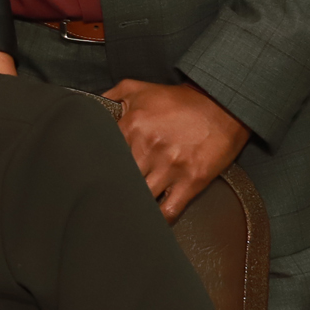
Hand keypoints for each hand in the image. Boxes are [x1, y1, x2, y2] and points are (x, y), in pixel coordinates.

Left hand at [101, 79, 249, 221]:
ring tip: (126, 210)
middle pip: (120, 179)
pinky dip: (158, 220)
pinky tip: (150, 220)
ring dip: (133, 204)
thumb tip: (88, 109)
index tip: (94, 176)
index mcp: (133, 125)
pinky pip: (168, 211)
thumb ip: (109, 97)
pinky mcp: (191, 181)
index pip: (104, 154)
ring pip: (141, 198)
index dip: (98, 167)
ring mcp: (170, 167)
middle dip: (114, 187)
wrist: (222, 106)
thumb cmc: (180, 101)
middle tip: (108, 196)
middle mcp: (149, 147)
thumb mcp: (138, 89)